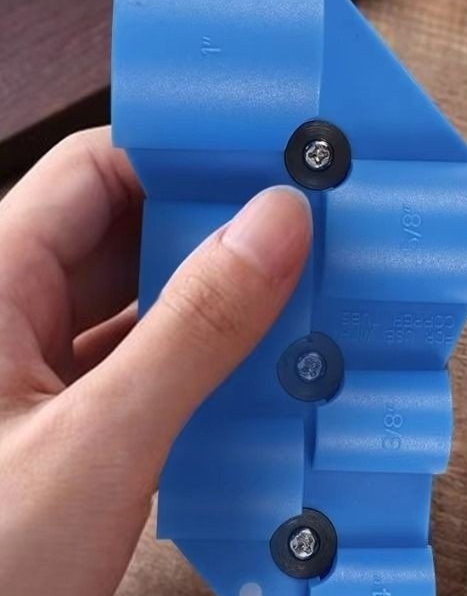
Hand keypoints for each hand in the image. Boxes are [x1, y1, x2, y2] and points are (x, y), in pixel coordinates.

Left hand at [0, 129, 309, 595]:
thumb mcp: (99, 442)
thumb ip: (193, 329)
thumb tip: (274, 226)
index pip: (96, 168)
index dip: (183, 153)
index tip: (272, 159)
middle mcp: (10, 315)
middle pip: (128, 230)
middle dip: (218, 228)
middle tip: (307, 229)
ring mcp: (36, 372)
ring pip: (142, 299)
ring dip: (218, 300)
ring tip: (300, 292)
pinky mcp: (64, 422)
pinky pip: (145, 360)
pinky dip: (202, 360)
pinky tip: (259, 370)